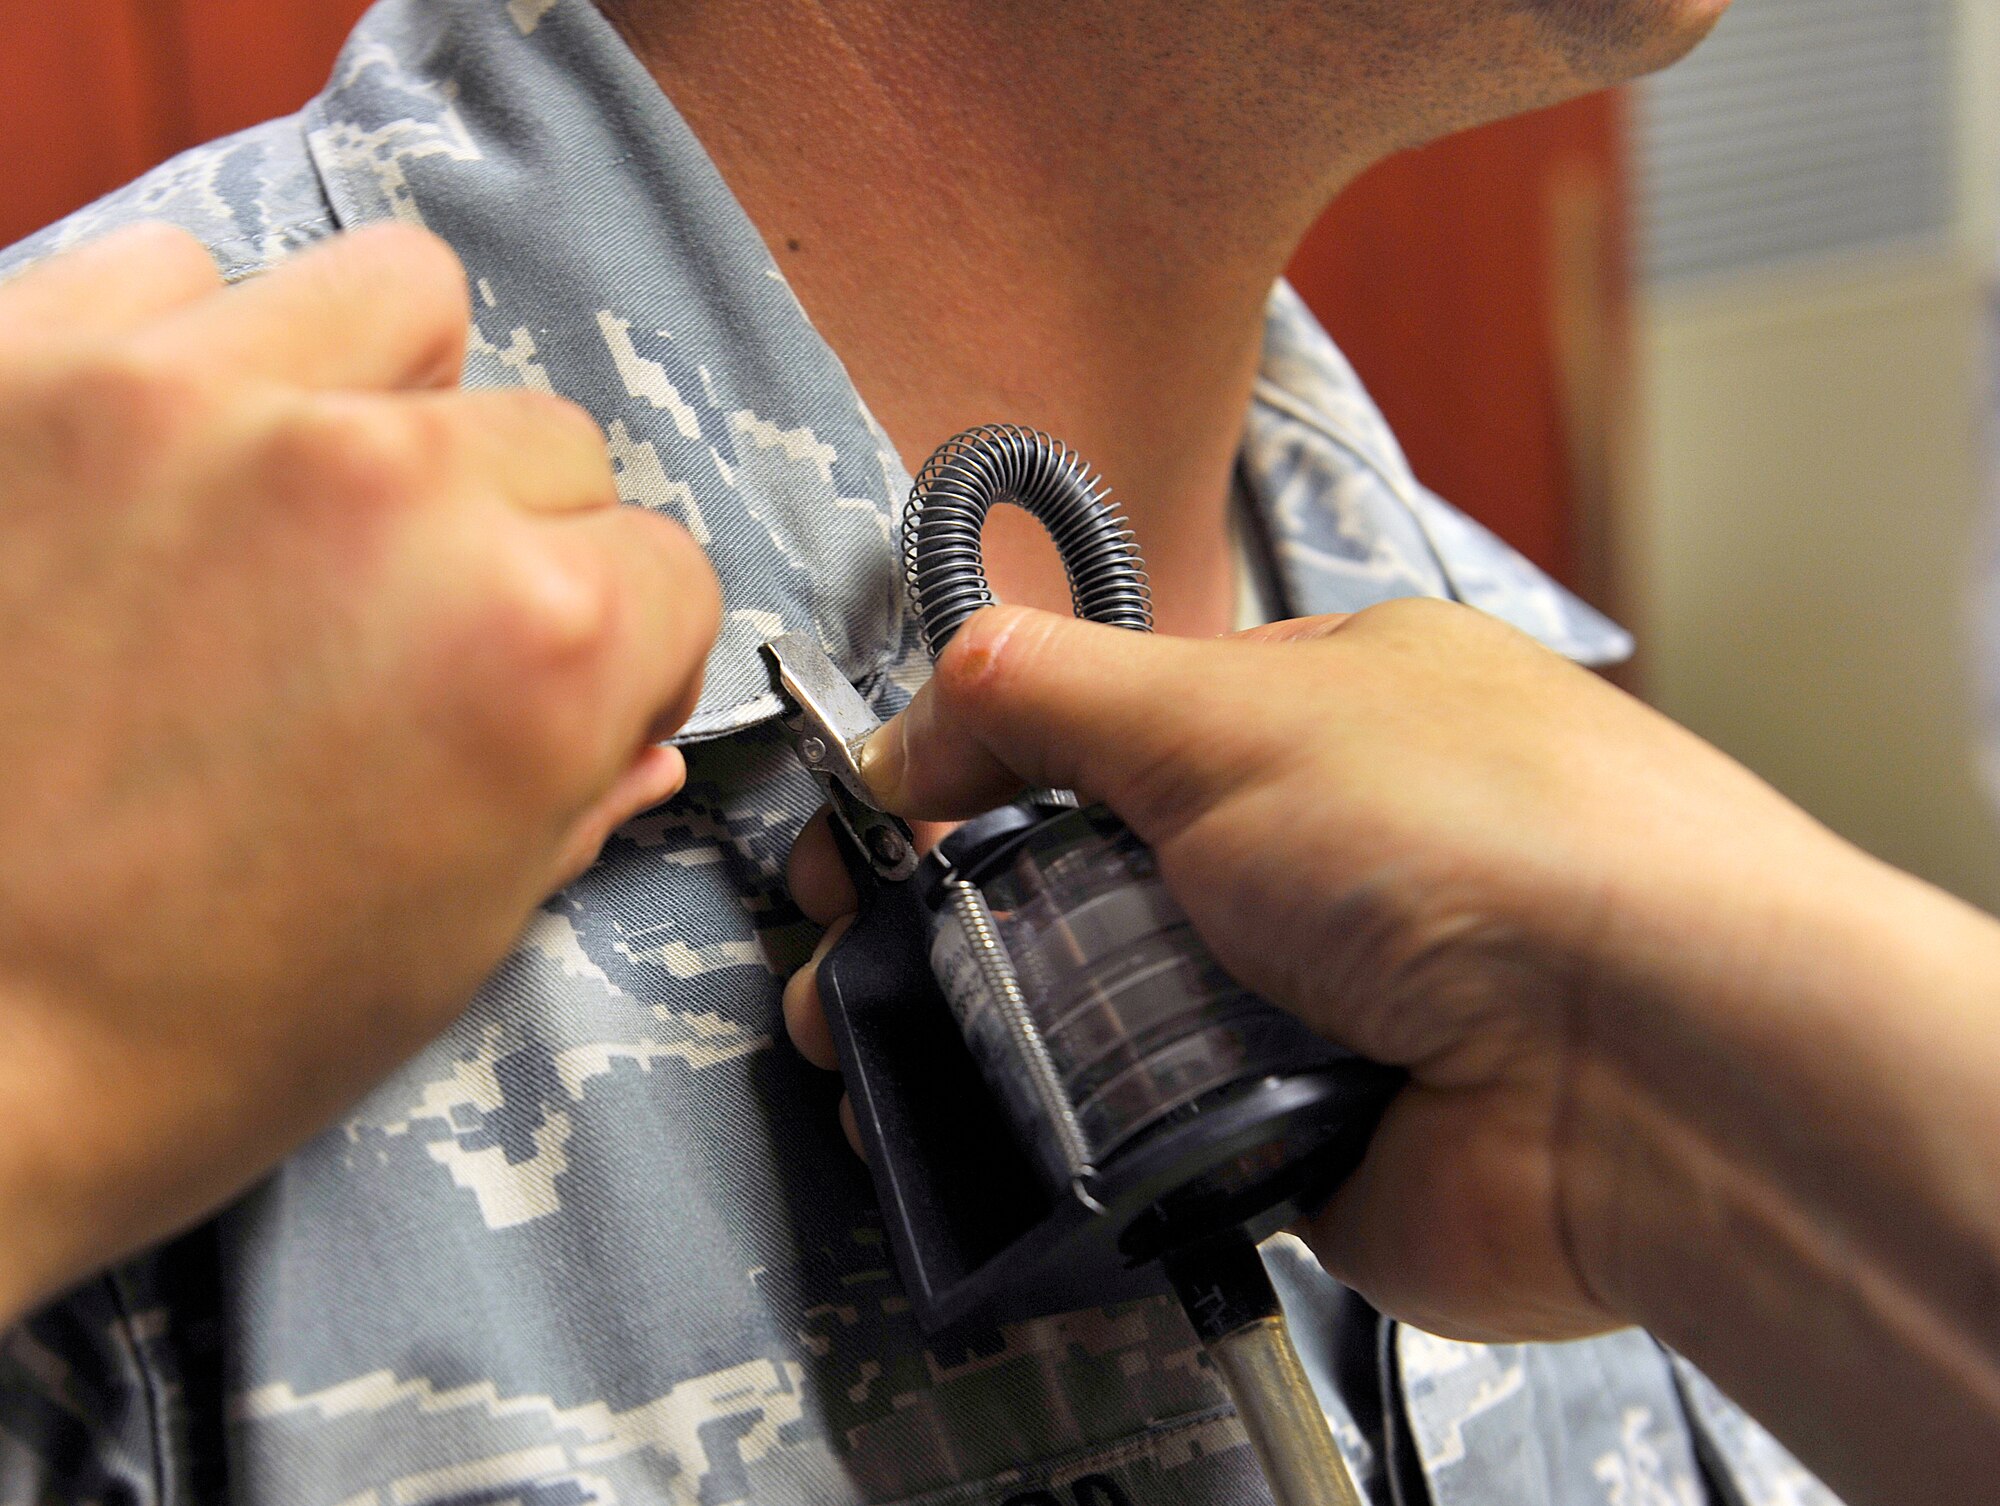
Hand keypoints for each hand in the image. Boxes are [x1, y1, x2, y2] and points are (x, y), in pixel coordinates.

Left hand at [0, 224, 719, 1318]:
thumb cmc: (179, 1039)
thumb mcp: (453, 944)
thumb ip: (575, 794)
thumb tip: (629, 722)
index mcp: (536, 642)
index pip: (671, 575)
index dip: (629, 657)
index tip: (561, 698)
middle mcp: (395, 486)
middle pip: (552, 443)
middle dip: (512, 539)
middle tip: (407, 633)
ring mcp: (202, 404)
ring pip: (401, 302)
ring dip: (386, 400)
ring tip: (298, 511)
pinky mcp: (28, 364)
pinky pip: (182, 280)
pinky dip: (195, 362)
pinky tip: (150, 480)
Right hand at [782, 601, 1916, 1342]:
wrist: (1646, 1075)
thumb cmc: (1499, 843)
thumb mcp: (1234, 711)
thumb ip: (1057, 695)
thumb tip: (931, 696)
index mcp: (1318, 711)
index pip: (1103, 726)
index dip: (973, 767)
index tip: (874, 823)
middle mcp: (1317, 855)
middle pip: (1088, 882)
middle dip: (957, 921)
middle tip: (850, 967)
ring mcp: (1312, 1000)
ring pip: (1103, 1017)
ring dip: (1000, 1036)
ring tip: (879, 1061)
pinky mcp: (1304, 1136)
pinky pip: (1150, 1136)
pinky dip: (1085, 1137)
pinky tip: (1012, 1135)